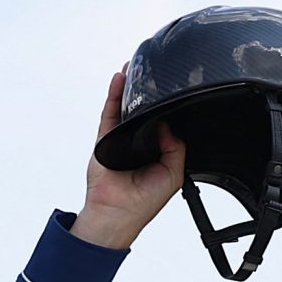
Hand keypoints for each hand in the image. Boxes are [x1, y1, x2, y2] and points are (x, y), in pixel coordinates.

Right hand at [71, 69, 185, 250]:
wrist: (116, 212)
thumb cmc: (142, 203)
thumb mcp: (173, 175)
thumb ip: (176, 148)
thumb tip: (169, 124)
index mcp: (157, 153)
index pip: (163, 124)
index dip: (168, 109)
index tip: (174, 93)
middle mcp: (138, 144)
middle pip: (143, 111)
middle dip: (147, 93)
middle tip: (154, 75)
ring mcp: (120, 140)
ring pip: (124, 108)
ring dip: (129, 88)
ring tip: (135, 68)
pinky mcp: (104, 139)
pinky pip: (109, 113)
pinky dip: (113, 95)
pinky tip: (119, 80)